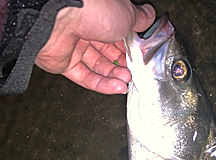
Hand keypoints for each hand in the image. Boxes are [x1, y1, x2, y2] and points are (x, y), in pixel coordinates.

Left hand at [35, 0, 154, 93]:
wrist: (59, 17)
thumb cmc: (91, 8)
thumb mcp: (126, 13)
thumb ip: (138, 20)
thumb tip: (148, 17)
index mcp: (99, 14)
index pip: (118, 33)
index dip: (129, 47)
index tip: (139, 56)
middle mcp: (85, 27)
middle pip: (107, 52)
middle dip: (123, 64)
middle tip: (134, 71)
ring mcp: (73, 45)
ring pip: (97, 66)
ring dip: (114, 76)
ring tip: (126, 80)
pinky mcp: (63, 62)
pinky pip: (85, 77)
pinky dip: (102, 85)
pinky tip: (116, 87)